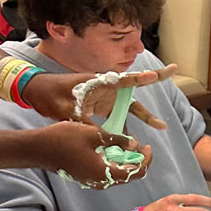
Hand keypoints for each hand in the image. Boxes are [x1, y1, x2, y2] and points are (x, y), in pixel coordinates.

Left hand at [23, 66, 176, 128]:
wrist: (35, 92)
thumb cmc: (50, 95)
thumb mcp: (66, 110)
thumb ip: (85, 121)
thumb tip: (101, 135)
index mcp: (99, 82)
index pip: (125, 78)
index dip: (141, 77)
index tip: (156, 74)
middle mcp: (106, 87)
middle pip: (135, 87)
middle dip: (155, 79)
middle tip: (175, 69)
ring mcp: (105, 97)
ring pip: (129, 107)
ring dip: (144, 116)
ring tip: (161, 126)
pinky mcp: (100, 106)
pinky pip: (118, 117)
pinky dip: (125, 127)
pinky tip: (132, 141)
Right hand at [39, 122, 152, 188]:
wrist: (36, 148)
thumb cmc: (63, 139)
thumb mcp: (94, 134)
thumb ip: (117, 140)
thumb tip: (134, 143)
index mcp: (104, 173)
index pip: (135, 172)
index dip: (146, 160)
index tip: (147, 146)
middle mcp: (99, 182)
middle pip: (128, 175)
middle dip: (137, 160)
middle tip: (140, 145)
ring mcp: (91, 181)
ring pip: (116, 174)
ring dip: (125, 161)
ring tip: (127, 145)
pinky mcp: (85, 177)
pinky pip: (105, 172)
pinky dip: (113, 162)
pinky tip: (112, 149)